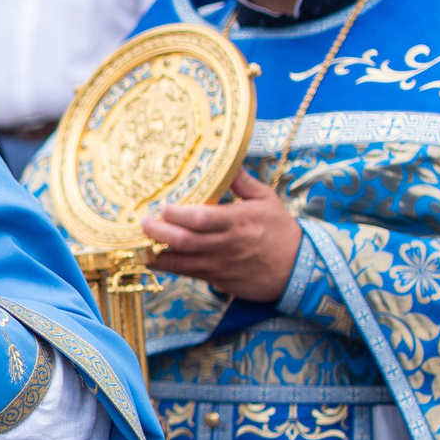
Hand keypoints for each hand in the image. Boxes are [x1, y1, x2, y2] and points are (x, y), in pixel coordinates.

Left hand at [140, 171, 300, 301]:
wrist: (297, 269)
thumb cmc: (281, 231)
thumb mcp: (267, 200)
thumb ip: (242, 182)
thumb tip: (227, 160)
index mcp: (237, 221)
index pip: (201, 218)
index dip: (177, 214)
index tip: (163, 206)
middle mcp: (225, 244)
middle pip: (184, 240)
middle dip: (158, 231)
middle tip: (144, 222)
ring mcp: (219, 264)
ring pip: (180, 261)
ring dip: (157, 251)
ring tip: (142, 241)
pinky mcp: (216, 279)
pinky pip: (186, 274)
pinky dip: (167, 267)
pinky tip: (154, 258)